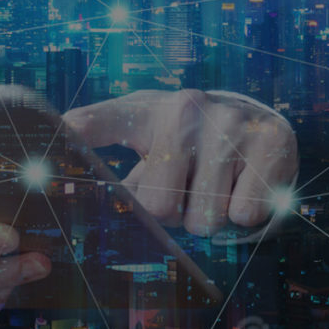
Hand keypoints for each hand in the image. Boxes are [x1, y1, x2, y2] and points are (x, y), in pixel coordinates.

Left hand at [64, 89, 297, 235]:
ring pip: (204, 219)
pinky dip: (246, 213)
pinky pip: (244, 215)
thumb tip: (71, 190)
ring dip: (211, 216)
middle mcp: (186, 109)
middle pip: (157, 206)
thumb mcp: (147, 139)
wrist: (259, 123)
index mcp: (147, 111)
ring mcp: (230, 124)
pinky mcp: (270, 143)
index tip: (58, 136)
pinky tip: (246, 183)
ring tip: (218, 184)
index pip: (104, 120)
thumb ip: (109, 163)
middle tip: (187, 187)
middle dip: (174, 212)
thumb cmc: (189, 143)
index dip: (80, 131)